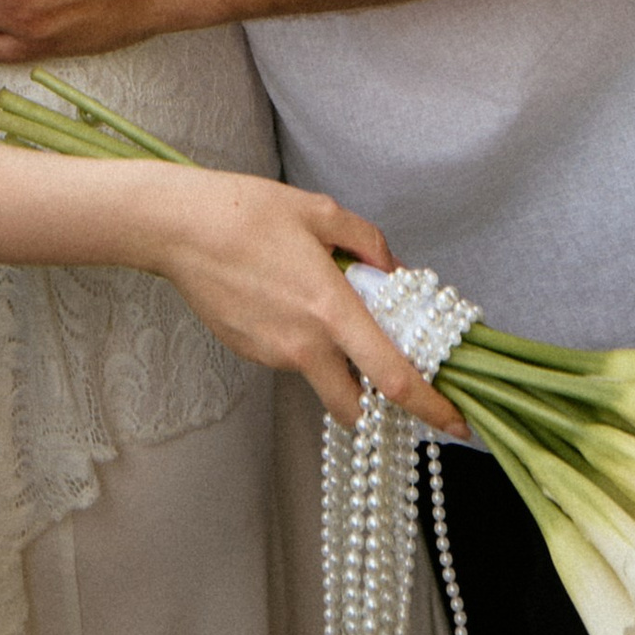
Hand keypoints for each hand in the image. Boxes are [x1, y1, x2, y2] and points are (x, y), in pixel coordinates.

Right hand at [141, 170, 465, 437]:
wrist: (178, 228)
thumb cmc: (246, 211)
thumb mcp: (318, 211)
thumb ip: (367, 242)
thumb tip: (393, 269)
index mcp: (332, 309)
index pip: (393, 377)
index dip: (430, 408)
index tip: (456, 424)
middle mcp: (304, 345)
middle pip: (353, 407)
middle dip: (372, 405)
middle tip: (379, 373)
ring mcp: (272, 355)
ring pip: (319, 376)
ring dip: (330, 358)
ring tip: (310, 299)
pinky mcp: (249, 353)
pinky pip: (288, 358)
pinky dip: (297, 341)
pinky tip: (279, 297)